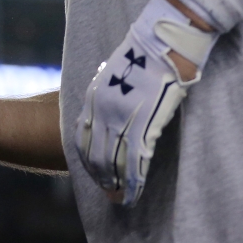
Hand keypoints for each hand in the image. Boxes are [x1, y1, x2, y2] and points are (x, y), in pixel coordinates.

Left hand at [76, 0, 215, 206]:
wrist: (160, 45)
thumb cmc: (144, 56)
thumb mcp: (114, 74)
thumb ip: (110, 93)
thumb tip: (113, 104)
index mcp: (93, 99)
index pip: (82, 137)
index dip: (87, 159)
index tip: (92, 173)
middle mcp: (101, 112)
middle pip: (95, 153)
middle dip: (100, 175)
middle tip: (106, 193)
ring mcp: (121, 119)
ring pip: (113, 160)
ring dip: (115, 182)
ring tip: (118, 198)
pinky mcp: (143, 125)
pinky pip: (135, 160)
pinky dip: (133, 179)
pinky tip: (133, 192)